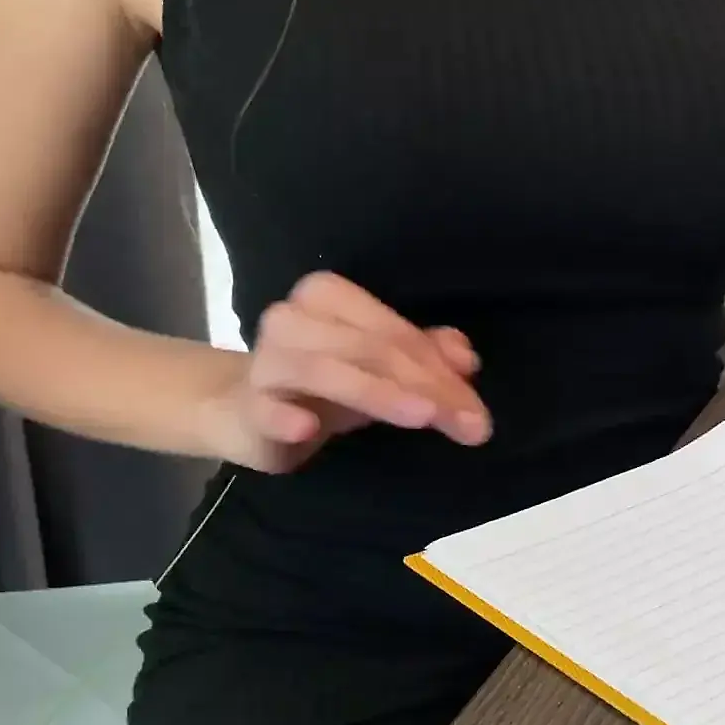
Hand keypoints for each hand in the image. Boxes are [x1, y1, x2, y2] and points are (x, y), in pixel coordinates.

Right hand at [206, 271, 489, 471]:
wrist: (246, 412)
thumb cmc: (323, 387)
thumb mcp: (379, 369)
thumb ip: (426, 356)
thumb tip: (467, 359)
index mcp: (328, 295)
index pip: (396, 331)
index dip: (442, 371)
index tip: (478, 414)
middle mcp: (293, 318)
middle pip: (372, 349)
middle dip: (428, 387)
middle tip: (471, 426)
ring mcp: (266, 361)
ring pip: (326, 370)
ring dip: (379, 394)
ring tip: (424, 417)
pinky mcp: (247, 406)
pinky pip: (265, 407)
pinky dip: (284, 416)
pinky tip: (307, 428)